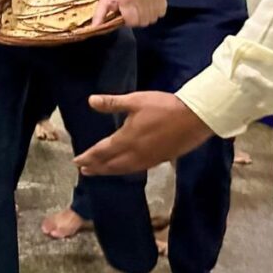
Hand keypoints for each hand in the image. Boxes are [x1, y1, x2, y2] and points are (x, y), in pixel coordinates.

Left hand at [74, 92, 214, 175]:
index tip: (76, 161)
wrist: (196, 117)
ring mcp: (149, 159)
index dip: (88, 157)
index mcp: (127, 139)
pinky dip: (125, 170)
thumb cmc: (164, 106)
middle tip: (83, 171)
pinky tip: (125, 168)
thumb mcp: (135, 101)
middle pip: (111, 164)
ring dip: (109, 171)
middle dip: (96, 168)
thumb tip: (90, 101)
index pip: (102, 151)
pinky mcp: (161, 159)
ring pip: (124, 169)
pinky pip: (138, 169)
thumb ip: (112, 103)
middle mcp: (136, 153)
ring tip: (99, 171)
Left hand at [92, 0, 166, 27]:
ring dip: (147, 17)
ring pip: (153, 18)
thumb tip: (94, 28)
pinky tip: (149, 7)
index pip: (133, 21)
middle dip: (138, 20)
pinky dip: (156, 12)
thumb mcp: (105, 2)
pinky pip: (162, 12)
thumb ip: (99, 15)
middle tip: (134, 13)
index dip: (129, 21)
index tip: (127, 16)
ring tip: (141, 10)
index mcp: (126, 0)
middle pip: (144, 21)